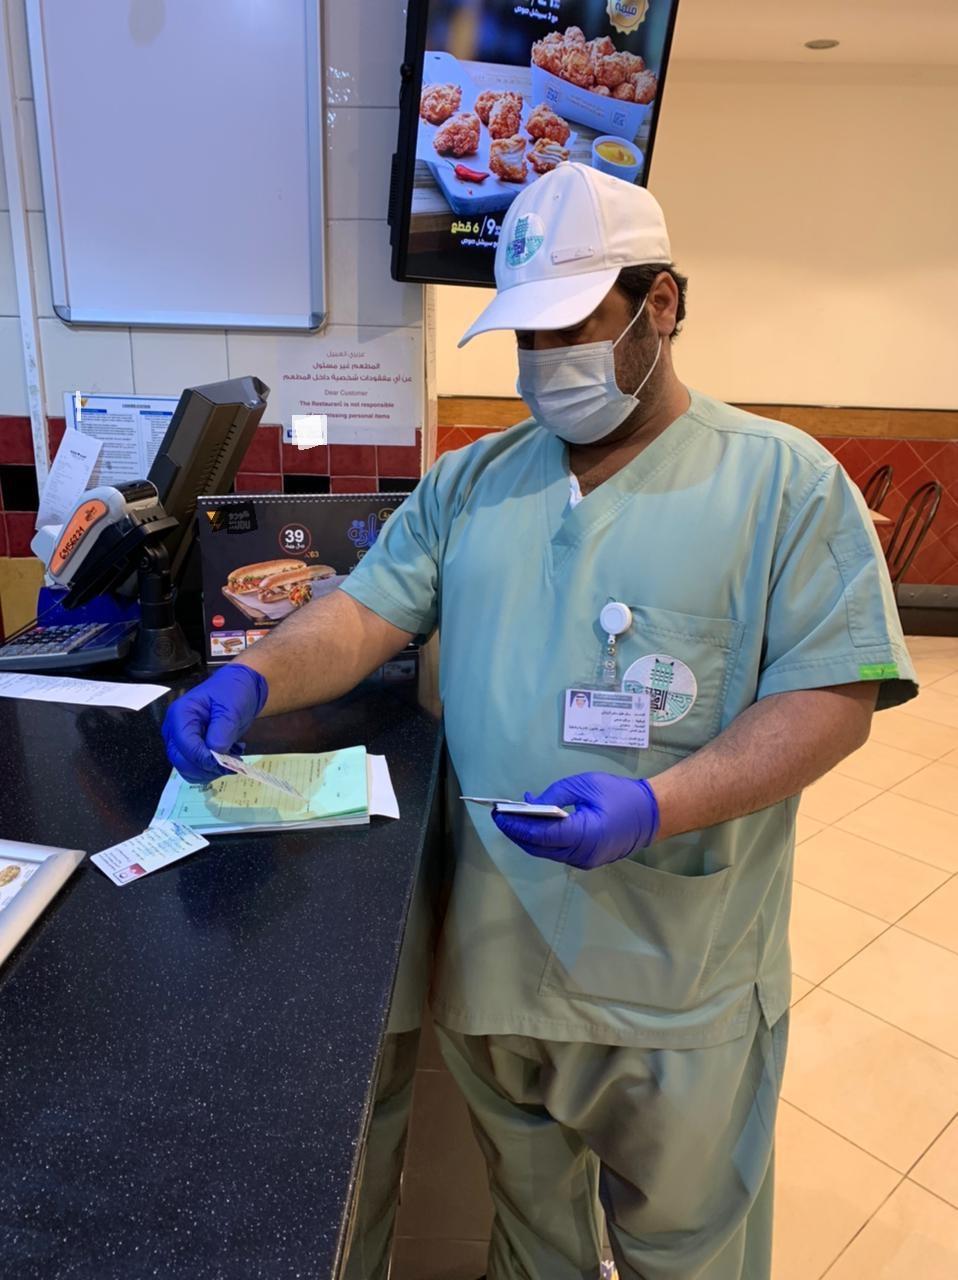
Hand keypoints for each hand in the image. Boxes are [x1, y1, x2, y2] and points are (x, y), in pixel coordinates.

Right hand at [162, 664, 268, 782]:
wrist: (238, 688)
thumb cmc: (233, 693)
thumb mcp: (231, 709)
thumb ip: (221, 733)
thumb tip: (215, 756)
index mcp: (180, 714)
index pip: (185, 745)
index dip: (204, 758)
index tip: (226, 762)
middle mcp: (174, 730)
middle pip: (181, 761)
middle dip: (206, 768)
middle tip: (232, 765)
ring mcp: (180, 742)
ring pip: (187, 769)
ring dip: (210, 771)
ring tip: (232, 757)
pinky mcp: (190, 750)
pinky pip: (195, 769)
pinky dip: (211, 770)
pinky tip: (227, 758)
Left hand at [492, 772, 659, 869]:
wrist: (652, 814)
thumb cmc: (620, 795)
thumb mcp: (585, 785)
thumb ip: (555, 794)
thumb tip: (531, 803)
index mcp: (585, 834)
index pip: (542, 835)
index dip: (517, 826)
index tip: (499, 815)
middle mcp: (582, 854)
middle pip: (540, 847)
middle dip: (517, 832)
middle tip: (501, 816)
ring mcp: (585, 861)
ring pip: (547, 852)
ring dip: (528, 836)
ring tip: (512, 818)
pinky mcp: (586, 860)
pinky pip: (558, 851)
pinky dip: (543, 839)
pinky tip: (534, 824)